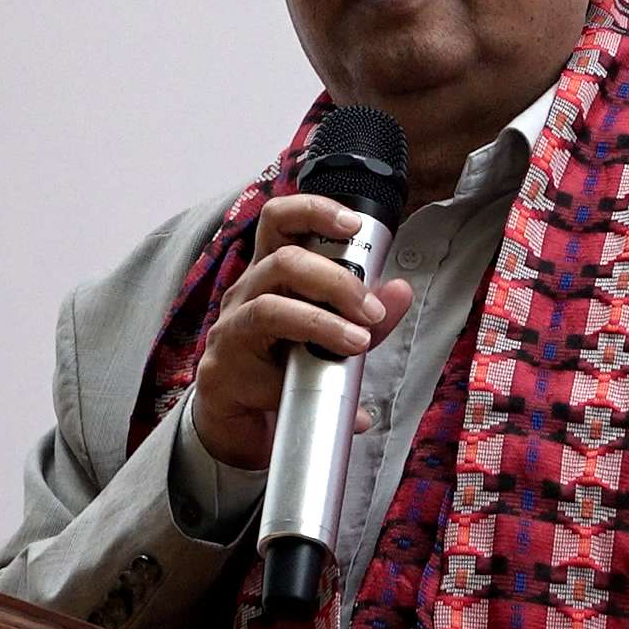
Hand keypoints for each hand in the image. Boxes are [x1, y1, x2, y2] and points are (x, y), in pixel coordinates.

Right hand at [189, 194, 414, 469]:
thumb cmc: (283, 365)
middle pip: (284, 258)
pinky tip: (335, 366)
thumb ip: (365, 315)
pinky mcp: (228, 356)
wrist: (241, 417)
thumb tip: (400, 291)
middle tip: (372, 309)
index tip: (354, 224)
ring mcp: (234, 319)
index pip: (280, 221)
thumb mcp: (333, 336)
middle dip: (337, 279)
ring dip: (324, 317)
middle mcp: (249, 287)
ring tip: (358, 338)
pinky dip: (309, 350)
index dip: (314, 212)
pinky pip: (265, 343)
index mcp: (272, 270)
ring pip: (272, 298)